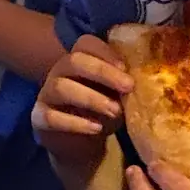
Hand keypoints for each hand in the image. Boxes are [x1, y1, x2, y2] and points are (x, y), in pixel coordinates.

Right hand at [31, 35, 131, 175]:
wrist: (80, 145)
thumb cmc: (102, 113)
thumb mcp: (117, 97)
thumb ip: (125, 85)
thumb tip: (151, 78)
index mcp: (79, 61)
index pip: (86, 44)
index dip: (105, 52)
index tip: (127, 68)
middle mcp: (59, 72)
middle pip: (74, 60)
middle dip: (102, 72)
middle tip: (128, 87)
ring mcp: (46, 94)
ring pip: (62, 86)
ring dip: (91, 98)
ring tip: (115, 111)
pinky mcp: (39, 118)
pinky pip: (51, 116)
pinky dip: (75, 123)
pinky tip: (96, 128)